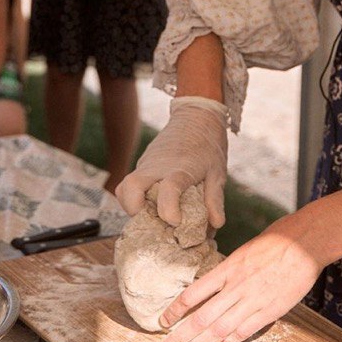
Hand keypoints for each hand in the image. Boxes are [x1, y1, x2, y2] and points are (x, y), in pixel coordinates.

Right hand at [115, 96, 227, 226]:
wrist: (196, 117)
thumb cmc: (208, 146)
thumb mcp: (217, 173)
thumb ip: (214, 199)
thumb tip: (216, 224)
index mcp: (180, 169)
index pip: (169, 189)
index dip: (168, 209)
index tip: (175, 222)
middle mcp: (157, 166)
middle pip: (130, 187)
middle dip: (134, 210)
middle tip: (150, 223)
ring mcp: (146, 164)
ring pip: (124, 187)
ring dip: (131, 206)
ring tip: (150, 217)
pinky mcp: (142, 165)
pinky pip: (130, 184)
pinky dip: (136, 199)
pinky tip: (152, 206)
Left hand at [155, 213, 322, 341]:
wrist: (306, 243)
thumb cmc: (277, 240)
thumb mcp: (245, 250)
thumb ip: (229, 270)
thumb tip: (212, 286)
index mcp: (228, 268)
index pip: (193, 293)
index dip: (175, 310)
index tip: (163, 321)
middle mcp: (237, 286)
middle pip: (201, 317)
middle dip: (180, 336)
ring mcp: (253, 300)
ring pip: (220, 329)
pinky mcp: (270, 311)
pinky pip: (244, 331)